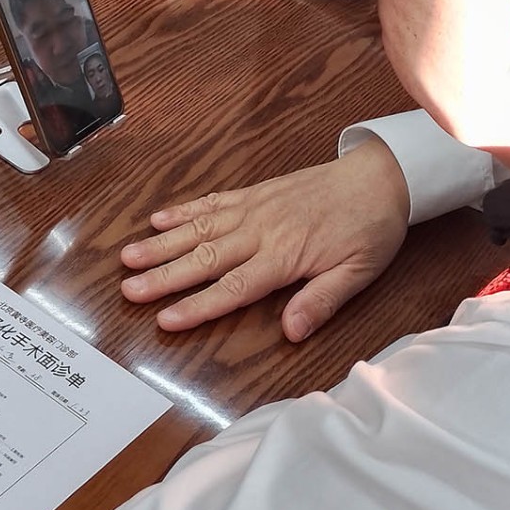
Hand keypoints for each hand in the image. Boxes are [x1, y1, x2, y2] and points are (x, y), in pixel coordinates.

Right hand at [120, 138, 409, 339]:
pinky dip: (185, 210)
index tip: (165, 319)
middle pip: (205, 257)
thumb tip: (292, 333)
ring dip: (163, 243)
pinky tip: (158, 219)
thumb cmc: (370, 228)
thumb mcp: (358, 272)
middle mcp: (262, 230)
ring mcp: (255, 208)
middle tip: (128, 290)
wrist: (381, 176)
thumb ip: (322, 301)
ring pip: (200, 227)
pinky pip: (214, 201)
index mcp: (285, 256)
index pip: (234, 287)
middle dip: (165, 276)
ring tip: (128, 256)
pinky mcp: (256, 192)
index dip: (198, 305)